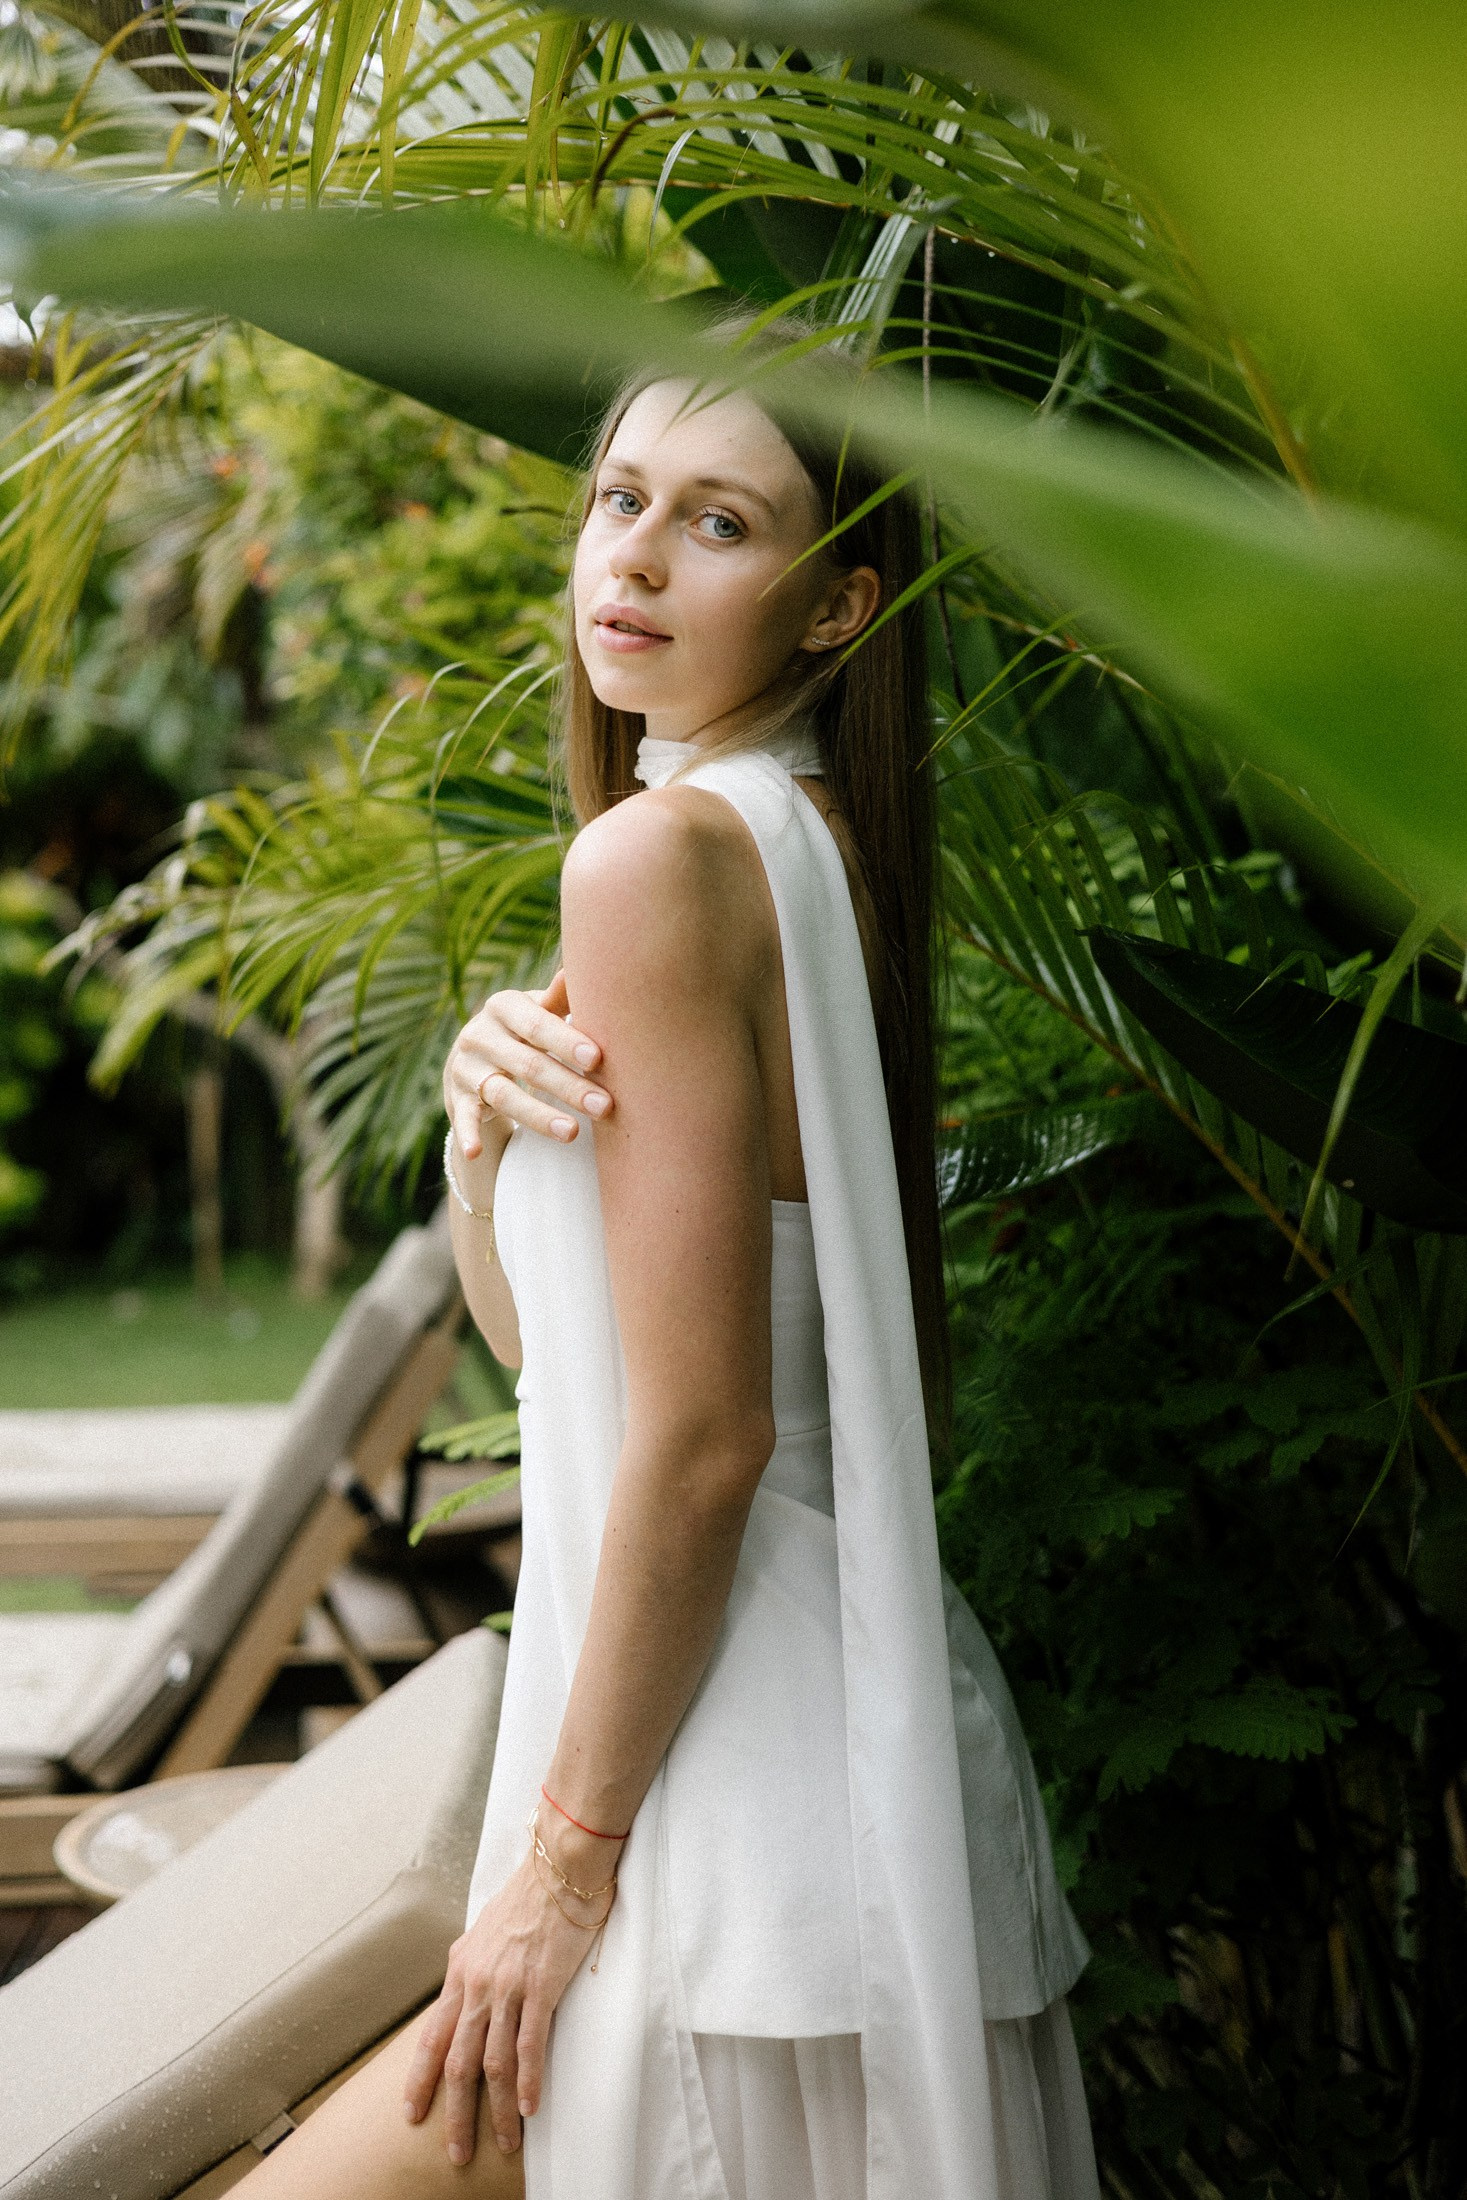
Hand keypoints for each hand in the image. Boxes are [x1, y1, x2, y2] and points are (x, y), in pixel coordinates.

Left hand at [400, 1842, 612, 2163]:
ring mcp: (508, 1987)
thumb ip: (470, 1963)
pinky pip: (530, 2045)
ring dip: (497, 2109)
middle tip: (455, 2152)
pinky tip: (530, 2109)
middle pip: (458, 2062)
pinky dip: (529, 2082)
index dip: (419, 2080)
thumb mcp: (483, 1931)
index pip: (432, 2037)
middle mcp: (478, 1985)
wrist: (559, 1869)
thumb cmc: (526, 1897)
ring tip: (501, 2142)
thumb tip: (460, 1984)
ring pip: (494, 2062)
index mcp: (460, 1972)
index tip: (412, 2114)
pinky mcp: (541, 1986)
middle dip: (455, 2113)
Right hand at [443, 969, 612, 1159]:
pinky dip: (467, 1133)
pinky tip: (475, 1151)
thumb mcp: (539, 1011)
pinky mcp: (456, 1098)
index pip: (537, 1024)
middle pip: (528, 1063)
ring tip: (573, 1133)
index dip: (566, 1040)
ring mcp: (465, 1067)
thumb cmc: (526, 1030)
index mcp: (504, 1006)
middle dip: (568, 1086)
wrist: (478, 1055)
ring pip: (504, 1094)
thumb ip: (562, 997)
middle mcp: (479, 1033)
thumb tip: (589, 968)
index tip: (596, 1058)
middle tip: (604, 1105)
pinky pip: (463, 1117)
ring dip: (540, 1116)